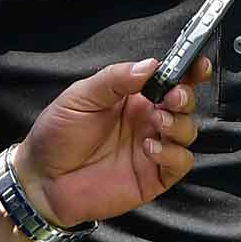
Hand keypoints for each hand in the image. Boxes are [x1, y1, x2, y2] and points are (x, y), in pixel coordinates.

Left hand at [16, 56, 207, 226]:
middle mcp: (147, 120)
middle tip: (173, 96)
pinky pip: (179, 163)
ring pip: (187, 131)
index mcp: (134, 97)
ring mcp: (153, 148)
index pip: (169, 79)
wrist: (42, 178)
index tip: (198, 63)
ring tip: (158, 121)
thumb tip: (150, 65)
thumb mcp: (81, 97)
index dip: (188, 70)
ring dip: (180, 123)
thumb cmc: (58, 133)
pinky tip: (150, 148)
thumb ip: (115, 79)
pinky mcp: (153, 176)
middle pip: (184, 104)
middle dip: (186, 97)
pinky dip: (172, 153)